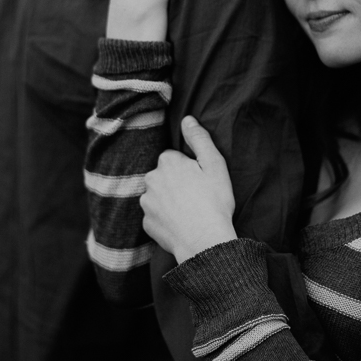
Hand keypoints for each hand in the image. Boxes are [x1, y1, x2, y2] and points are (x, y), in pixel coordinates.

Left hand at [141, 116, 236, 262]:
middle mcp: (151, 180)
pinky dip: (165, 219)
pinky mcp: (146, 224)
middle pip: (163, 176)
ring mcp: (146, 203)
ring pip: (157, 195)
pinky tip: (180, 224)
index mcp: (167, 162)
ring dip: (168, 200)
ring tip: (189, 212)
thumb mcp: (214, 165)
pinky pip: (155, 216)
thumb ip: (199, 139)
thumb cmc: (214, 202)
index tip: (200, 180)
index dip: (188, 168)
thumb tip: (187, 119)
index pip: (173, 158)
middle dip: (175, 182)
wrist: (205, 242)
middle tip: (196, 196)